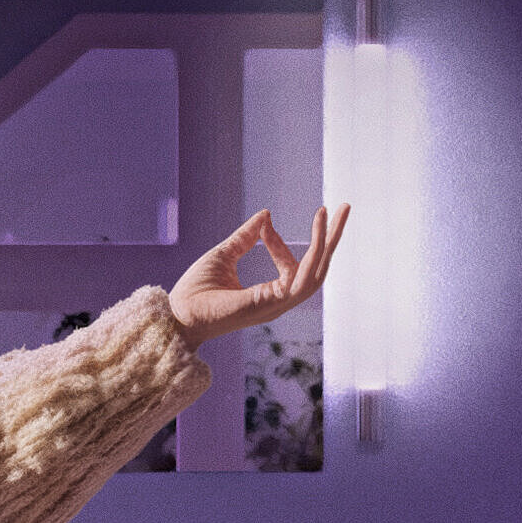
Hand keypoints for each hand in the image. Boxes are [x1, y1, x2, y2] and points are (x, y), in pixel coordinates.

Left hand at [164, 203, 345, 340]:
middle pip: (317, 270)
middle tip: (344, 208)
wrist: (177, 314)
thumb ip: (245, 237)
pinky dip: (312, 251)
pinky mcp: (273, 303)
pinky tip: (317, 229)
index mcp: (269, 294)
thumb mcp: (223, 255)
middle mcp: (279, 301)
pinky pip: (302, 277)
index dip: (280, 243)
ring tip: (331, 212)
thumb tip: (266, 215)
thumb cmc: (195, 292)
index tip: (265, 224)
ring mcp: (278, 304)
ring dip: (327, 241)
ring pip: (316, 272)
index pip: (292, 267)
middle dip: (331, 239)